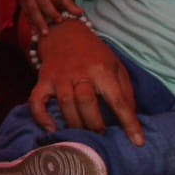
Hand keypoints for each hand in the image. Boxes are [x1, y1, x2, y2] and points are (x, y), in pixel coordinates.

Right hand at [16, 0, 80, 32]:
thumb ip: (67, 1)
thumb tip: (79, 13)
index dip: (58, 5)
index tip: (63, 15)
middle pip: (42, 2)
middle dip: (49, 14)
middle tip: (57, 23)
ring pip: (32, 9)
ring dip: (38, 22)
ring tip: (44, 33)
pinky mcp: (21, 1)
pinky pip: (26, 13)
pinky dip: (30, 23)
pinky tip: (34, 32)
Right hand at [29, 19, 141, 144]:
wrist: (64, 33)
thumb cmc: (94, 54)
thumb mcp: (116, 66)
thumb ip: (125, 91)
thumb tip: (131, 117)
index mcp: (102, 69)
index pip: (118, 100)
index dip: (129, 122)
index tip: (137, 142)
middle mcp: (79, 72)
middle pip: (86, 102)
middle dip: (96, 124)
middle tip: (101, 134)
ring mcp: (59, 76)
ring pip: (65, 104)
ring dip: (75, 124)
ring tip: (84, 134)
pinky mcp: (43, 80)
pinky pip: (37, 101)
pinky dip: (41, 117)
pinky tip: (52, 129)